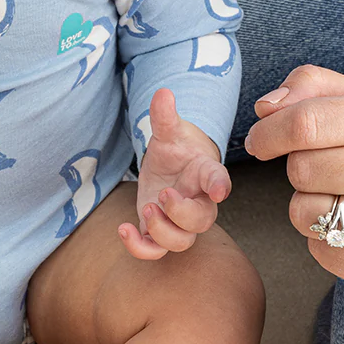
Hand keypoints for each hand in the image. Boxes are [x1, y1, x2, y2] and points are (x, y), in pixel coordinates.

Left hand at [119, 88, 231, 259]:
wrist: (171, 165)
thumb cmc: (177, 148)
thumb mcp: (170, 130)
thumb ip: (165, 116)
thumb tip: (162, 93)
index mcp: (206, 174)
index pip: (219, 181)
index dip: (220, 186)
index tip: (219, 190)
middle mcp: (198, 201)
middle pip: (202, 221)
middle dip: (181, 213)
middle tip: (161, 195)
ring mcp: (179, 220)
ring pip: (181, 242)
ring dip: (162, 232)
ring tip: (146, 209)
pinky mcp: (158, 230)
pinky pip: (155, 251)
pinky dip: (139, 248)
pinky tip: (123, 229)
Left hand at [244, 64, 343, 295]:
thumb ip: (313, 87)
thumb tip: (265, 109)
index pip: (307, 124)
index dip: (269, 132)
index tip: (259, 141)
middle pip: (302, 170)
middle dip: (299, 168)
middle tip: (327, 170)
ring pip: (304, 214)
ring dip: (307, 205)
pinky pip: (321, 252)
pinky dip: (325, 240)